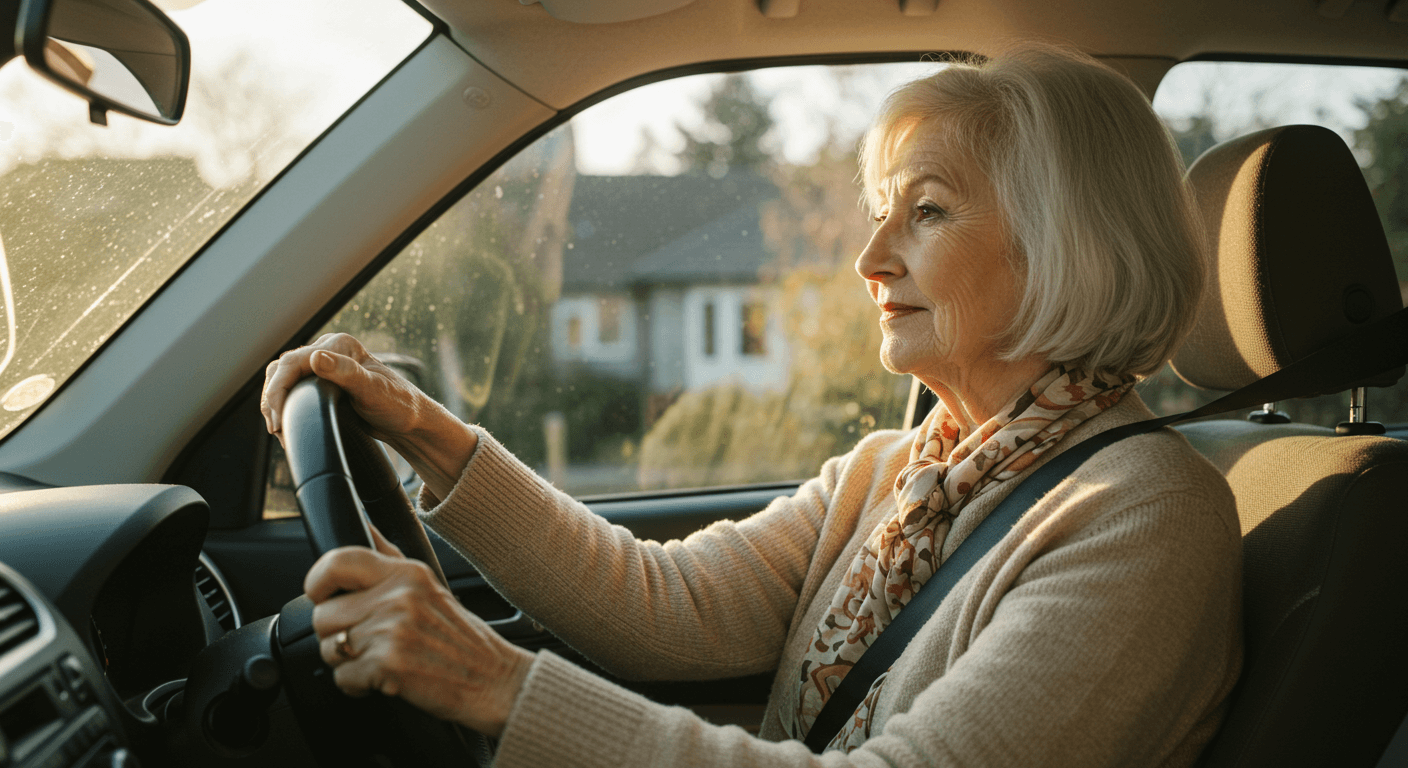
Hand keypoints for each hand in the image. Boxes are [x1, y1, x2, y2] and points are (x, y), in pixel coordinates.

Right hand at [261, 332, 476, 499]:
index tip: (276, 419)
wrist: (411, 421)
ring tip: (278, 429)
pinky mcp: (324, 383)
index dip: (277, 390)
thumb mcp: (373, 390)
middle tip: (276, 429)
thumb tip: (316, 358)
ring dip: (275, 402)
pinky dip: (285, 404)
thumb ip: (346, 373)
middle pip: (283, 369)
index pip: (293, 362)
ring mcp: (326, 366)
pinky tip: (286, 422)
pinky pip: (294, 388)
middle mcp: (330, 351)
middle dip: (273, 398)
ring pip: (284, 378)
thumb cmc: (399, 405)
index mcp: (340, 346)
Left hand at [305, 526, 535, 737]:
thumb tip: (364, 526)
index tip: (323, 595)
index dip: (317, 581)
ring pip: (328, 648)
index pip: (337, 561)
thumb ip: (391, 557)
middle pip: (323, 614)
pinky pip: (341, 678)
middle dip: (336, 634)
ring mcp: (392, 631)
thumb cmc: (463, 639)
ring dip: (346, 661)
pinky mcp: (388, 666)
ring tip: (378, 659)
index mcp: (406, 574)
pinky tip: (383, 679)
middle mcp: (398, 597)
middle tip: (365, 641)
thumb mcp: (429, 586)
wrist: (495, 681)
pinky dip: (357, 686)